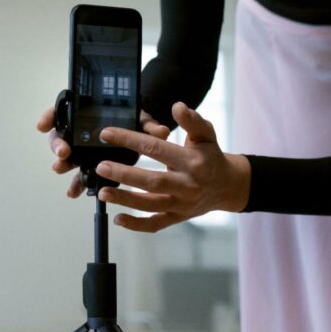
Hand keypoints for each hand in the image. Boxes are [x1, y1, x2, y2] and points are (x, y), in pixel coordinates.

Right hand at [37, 106, 171, 198]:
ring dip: (62, 164)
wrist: (143, 134)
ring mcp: (85, 149)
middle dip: (58, 144)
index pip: (61, 110)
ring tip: (60, 169)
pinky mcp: (93, 165)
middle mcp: (82, 131)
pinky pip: (81, 173)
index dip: (50, 117)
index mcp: (88, 113)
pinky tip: (74, 192)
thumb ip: (148, 124)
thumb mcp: (142, 119)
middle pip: (61, 136)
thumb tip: (160, 132)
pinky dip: (76, 183)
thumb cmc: (136, 121)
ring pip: (68, 156)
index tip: (43, 126)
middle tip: (63, 152)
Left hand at [93, 102, 250, 232]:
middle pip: (152, 181)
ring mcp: (182, 204)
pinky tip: (118, 219)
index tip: (107, 134)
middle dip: (125, 174)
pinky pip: (156, 224)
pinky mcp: (178, 217)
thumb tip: (177, 106)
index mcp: (192, 162)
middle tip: (101, 167)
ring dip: (125, 200)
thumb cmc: (211, 156)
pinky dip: (137, 224)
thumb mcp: (206, 134)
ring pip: (151, 205)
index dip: (130, 140)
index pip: (156, 148)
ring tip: (103, 193)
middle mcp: (187, 185)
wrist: (228, 186)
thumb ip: (192, 120)